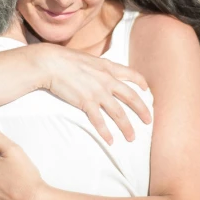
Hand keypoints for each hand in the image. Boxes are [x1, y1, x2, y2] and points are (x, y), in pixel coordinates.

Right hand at [32, 44, 151, 144]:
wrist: (51, 63)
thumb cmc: (65, 59)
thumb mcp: (88, 59)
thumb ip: (97, 67)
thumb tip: (100, 70)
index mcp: (108, 67)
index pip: (131, 74)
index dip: (141, 83)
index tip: (146, 90)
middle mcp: (107, 80)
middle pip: (131, 97)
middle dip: (142, 111)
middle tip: (149, 122)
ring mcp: (98, 92)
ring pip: (118, 113)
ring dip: (126, 127)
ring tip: (131, 138)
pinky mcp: (86, 102)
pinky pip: (99, 121)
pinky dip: (106, 132)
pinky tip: (110, 141)